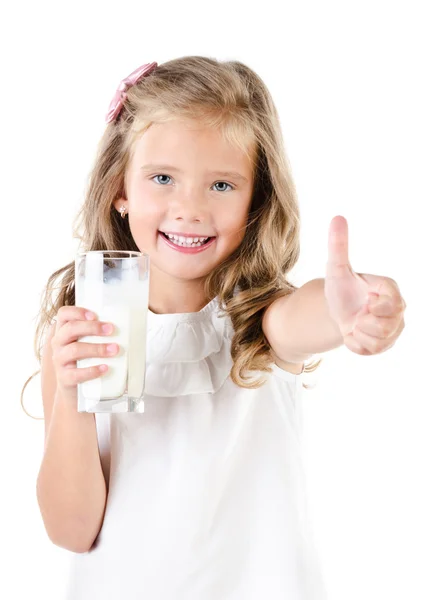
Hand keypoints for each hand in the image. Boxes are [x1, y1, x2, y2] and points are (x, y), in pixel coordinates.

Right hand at [51, 306, 117, 394]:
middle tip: (111, 329)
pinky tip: (105, 367)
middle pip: (70, 329)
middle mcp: (59, 343)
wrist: (75, 391)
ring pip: (74, 350)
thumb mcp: (87, 344)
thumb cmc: (85, 361)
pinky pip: (76, 373)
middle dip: (92, 327)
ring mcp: (60, 361)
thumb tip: (126, 326)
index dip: (77, 312)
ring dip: (97, 348)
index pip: (64, 314)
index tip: (95, 315)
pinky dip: (92, 370)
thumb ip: (97, 334)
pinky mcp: (64, 378)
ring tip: (114, 350)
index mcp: (64, 331)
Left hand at [325, 216, 405, 355]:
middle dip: (364, 324)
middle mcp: (398, 309)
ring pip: (380, 342)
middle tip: (357, 315)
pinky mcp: (386, 343)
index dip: (375, 307)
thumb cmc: (340, 288)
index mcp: (389, 289)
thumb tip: (337, 217)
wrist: (336, 312)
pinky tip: (354, 334)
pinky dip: (356, 345)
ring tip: (355, 324)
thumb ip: (338, 245)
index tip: (365, 302)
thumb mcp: (336, 268)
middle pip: (388, 327)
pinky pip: (372, 351)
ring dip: (359, 335)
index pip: (394, 304)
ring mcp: (394, 328)